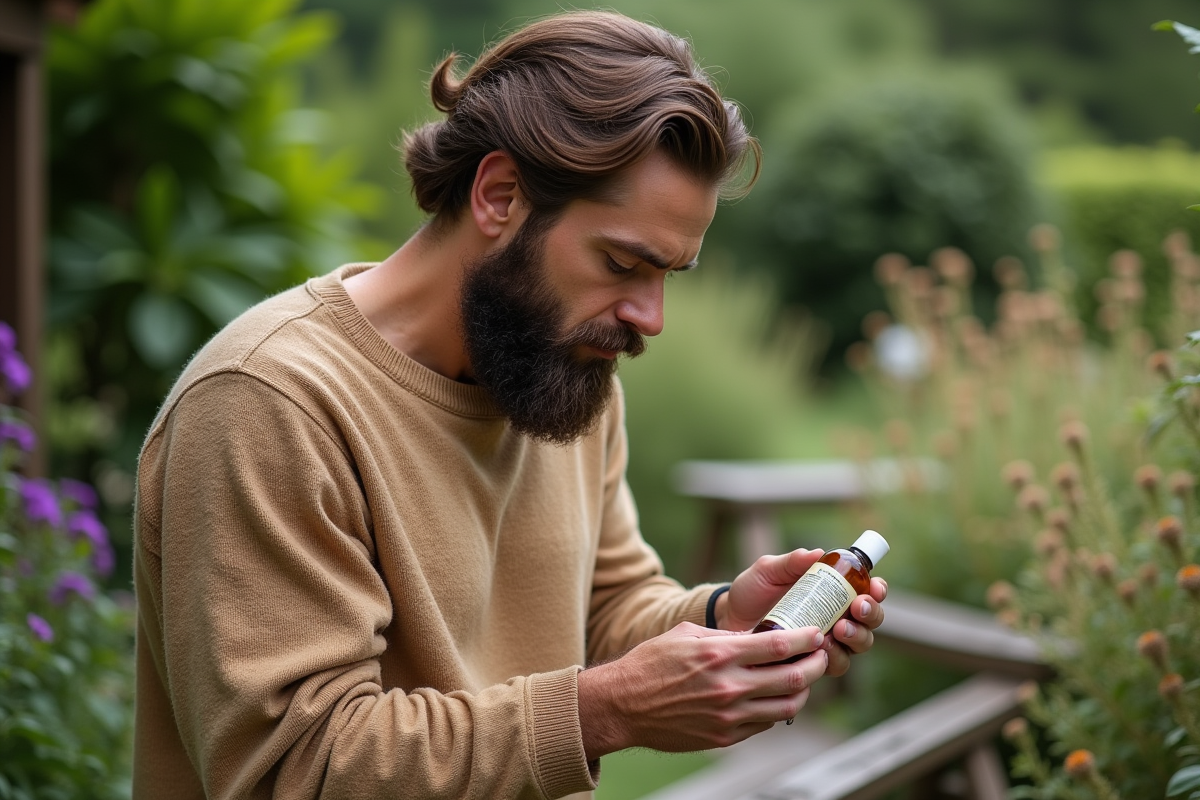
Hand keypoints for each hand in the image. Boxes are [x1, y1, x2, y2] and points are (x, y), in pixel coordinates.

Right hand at [577, 622, 827, 758]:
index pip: (779, 646)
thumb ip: (724, 636)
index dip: (806, 639)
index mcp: (719, 654)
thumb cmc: (650, 663)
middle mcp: (728, 686)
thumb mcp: (686, 634)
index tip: (817, 633)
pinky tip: (775, 697)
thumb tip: (757, 636)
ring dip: (803, 692)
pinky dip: (777, 710)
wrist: (623, 705)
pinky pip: (764, 724)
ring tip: (804, 679)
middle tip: (821, 656)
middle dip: (815, 665)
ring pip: (786, 707)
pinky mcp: (724, 737)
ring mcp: (728, 715)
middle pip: (792, 677)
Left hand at [713, 549, 887, 675]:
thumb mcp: (768, 570)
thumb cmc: (752, 591)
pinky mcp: (813, 662)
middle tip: (857, 608)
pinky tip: (820, 649)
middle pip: (872, 620)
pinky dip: (833, 658)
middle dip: (871, 614)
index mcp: (832, 590)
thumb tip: (817, 553)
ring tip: (837, 629)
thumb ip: (791, 562)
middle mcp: (837, 616)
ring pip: (859, 645)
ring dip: (856, 637)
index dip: (878, 590)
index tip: (874, 588)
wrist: (728, 620)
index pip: (867, 590)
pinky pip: (835, 665)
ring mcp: (828, 641)